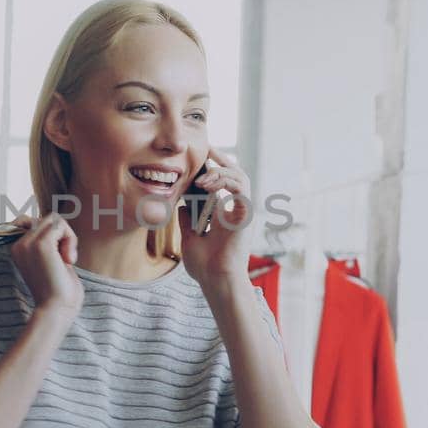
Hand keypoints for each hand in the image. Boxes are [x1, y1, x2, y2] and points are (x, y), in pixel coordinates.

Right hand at [9, 213, 83, 315]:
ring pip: (54, 219)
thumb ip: (50, 241)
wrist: (57, 308)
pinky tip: (69, 259)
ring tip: (67, 259)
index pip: (33, 220)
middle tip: (66, 258)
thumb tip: (57, 218)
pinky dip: (70, 239)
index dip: (51, 232)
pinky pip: (60, 225)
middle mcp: (19, 244)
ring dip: (67, 237)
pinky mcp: (41, 244)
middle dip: (62, 235)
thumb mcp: (52, 260)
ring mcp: (28, 243)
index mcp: (18, 249)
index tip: (59, 255)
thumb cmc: (59, 289)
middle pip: (47, 218)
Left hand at [178, 148, 251, 287]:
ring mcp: (242, 210)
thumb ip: (188, 217)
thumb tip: (182, 203)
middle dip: (220, 158)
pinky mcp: (246, 213)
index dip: (213, 165)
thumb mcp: (190, 234)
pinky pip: (240, 186)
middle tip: (205, 148)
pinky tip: (206, 185)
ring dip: (219, 171)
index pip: (223, 181)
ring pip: (240, 175)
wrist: (215, 279)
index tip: (199, 155)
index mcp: (225, 212)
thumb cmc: (205, 264)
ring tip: (201, 178)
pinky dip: (224, 180)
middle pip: (235, 172)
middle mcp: (236, 208)